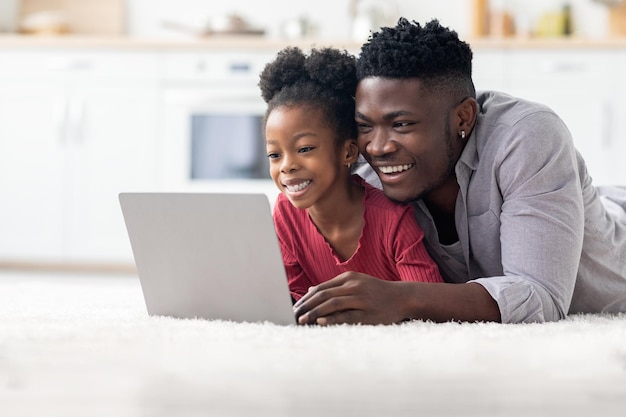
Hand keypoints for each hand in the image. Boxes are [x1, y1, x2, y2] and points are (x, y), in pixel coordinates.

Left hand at [292, 272, 411, 324]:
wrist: (403, 297)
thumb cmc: (376, 292)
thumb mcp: (355, 282)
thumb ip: (334, 287)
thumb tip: (310, 291)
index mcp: (348, 278)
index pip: (321, 289)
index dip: (306, 299)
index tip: (294, 308)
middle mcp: (354, 286)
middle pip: (324, 296)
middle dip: (306, 307)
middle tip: (294, 316)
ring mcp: (361, 299)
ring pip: (333, 304)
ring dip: (315, 313)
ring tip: (303, 320)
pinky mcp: (368, 313)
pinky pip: (347, 315)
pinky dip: (333, 318)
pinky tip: (321, 321)